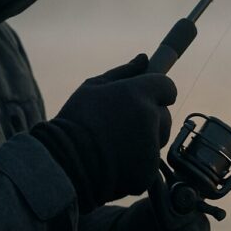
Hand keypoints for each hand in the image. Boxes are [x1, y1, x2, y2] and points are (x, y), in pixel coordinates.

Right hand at [31, 54, 176, 212]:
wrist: (63, 163)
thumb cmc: (75, 121)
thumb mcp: (93, 88)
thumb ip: (123, 72)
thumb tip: (143, 58)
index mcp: (138, 93)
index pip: (167, 87)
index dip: (157, 91)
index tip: (146, 97)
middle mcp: (150, 118)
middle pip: (165, 115)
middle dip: (151, 118)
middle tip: (123, 124)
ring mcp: (151, 147)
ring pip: (159, 139)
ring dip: (146, 140)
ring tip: (116, 144)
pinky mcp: (148, 172)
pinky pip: (150, 162)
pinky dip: (138, 163)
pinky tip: (116, 161)